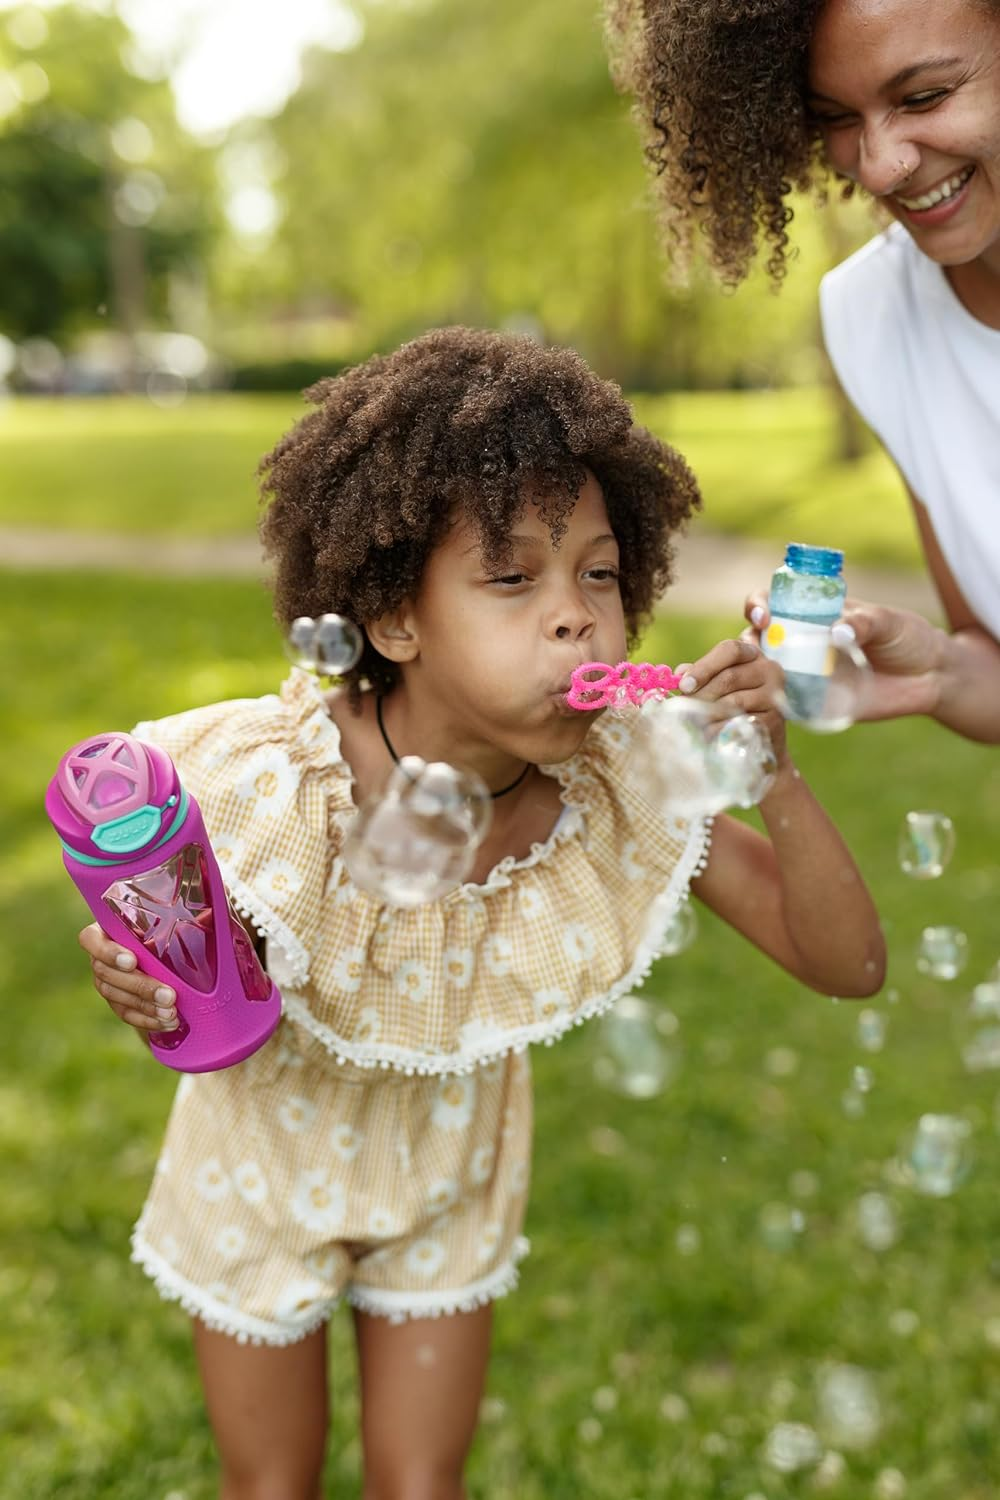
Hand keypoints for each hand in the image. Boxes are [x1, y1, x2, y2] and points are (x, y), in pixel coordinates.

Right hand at [78, 923, 178, 1035]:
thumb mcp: (176, 917)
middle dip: (140, 986)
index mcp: (106, 929)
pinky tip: (167, 1022)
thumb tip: (209, 917)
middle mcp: (100, 956)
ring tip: (171, 1012)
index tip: (133, 960)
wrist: (173, 950)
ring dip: (145, 1006)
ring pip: (116, 996)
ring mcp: (106, 980)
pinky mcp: (117, 1001)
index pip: (91, 940)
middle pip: (107, 974)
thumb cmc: (173, 925)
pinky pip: (126, 1013)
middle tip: (169, 995)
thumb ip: (185, 916)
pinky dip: (147, 1020)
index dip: (108, 952)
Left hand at [673, 635, 787, 767]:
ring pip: (734, 701)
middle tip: (682, 708)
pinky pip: (740, 722)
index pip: (730, 650)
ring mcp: (774, 695)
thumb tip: (678, 673)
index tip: (683, 685)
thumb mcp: (719, 683)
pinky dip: (719, 729)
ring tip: (692, 722)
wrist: (758, 735)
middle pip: (729, 677)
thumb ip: (700, 674)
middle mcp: (769, 670)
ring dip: (708, 713)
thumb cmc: (733, 703)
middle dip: (701, 694)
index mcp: (753, 654)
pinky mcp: (775, 719)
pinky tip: (708, 734)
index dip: (704, 666)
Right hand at [744, 589, 942, 719]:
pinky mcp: (814, 703)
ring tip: (761, 679)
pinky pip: (782, 705)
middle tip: (757, 650)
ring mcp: (805, 673)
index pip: (771, 603)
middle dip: (744, 643)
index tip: (764, 616)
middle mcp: (802, 642)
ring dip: (750, 676)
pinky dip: (769, 706)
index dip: (757, 606)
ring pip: (760, 673)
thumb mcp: (888, 621)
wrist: (930, 676)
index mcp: (814, 614)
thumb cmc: (907, 638)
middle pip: (754, 640)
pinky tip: (770, 705)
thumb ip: (864, 622)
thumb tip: (838, 633)